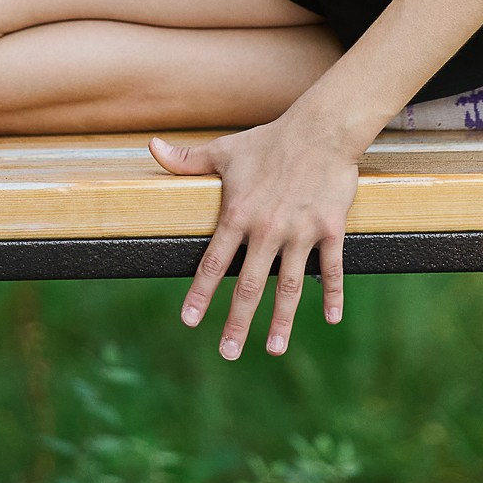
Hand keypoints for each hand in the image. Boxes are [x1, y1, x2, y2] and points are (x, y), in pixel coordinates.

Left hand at [150, 106, 364, 357]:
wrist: (322, 130)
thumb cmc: (271, 140)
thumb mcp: (225, 150)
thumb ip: (187, 160)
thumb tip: (150, 148)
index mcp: (238, 215)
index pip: (214, 263)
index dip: (200, 294)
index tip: (189, 321)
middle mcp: (267, 229)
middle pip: (249, 285)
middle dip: (237, 322)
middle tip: (228, 352)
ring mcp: (300, 232)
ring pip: (288, 286)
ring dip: (281, 320)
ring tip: (273, 348)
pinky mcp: (329, 229)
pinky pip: (330, 269)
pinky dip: (331, 295)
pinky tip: (330, 319)